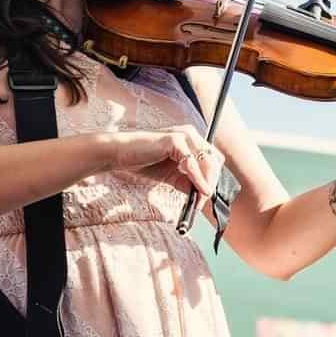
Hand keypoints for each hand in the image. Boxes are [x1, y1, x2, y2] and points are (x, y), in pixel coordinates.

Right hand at [107, 124, 223, 196]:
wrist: (121, 154)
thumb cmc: (144, 162)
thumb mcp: (172, 175)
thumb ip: (188, 181)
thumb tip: (203, 195)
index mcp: (192, 140)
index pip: (213, 160)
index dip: (212, 180)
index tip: (203, 198)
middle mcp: (191, 134)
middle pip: (214, 161)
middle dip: (211, 183)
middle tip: (200, 202)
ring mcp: (184, 135)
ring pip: (207, 162)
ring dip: (205, 184)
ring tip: (198, 200)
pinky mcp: (174, 139)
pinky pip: (192, 163)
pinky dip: (197, 179)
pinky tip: (197, 192)